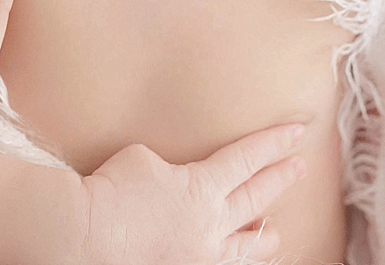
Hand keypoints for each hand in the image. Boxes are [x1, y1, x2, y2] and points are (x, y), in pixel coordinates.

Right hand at [77, 123, 307, 264]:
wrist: (86, 235)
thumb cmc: (110, 189)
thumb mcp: (143, 159)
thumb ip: (171, 170)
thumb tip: (174, 184)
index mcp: (202, 187)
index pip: (248, 159)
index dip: (274, 143)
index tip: (298, 131)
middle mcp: (209, 225)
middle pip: (255, 198)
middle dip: (280, 180)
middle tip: (298, 167)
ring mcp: (198, 256)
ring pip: (244, 247)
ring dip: (262, 237)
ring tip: (275, 231)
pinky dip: (231, 259)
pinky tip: (232, 258)